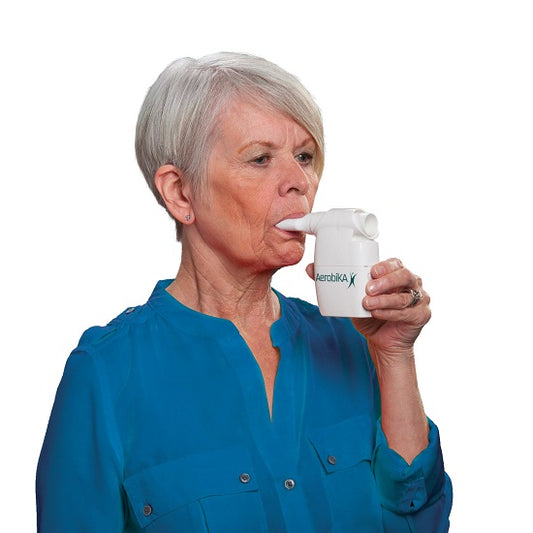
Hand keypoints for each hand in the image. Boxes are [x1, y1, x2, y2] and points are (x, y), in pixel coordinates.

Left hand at [306, 258, 430, 365]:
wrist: (381, 342)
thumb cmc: (369, 315)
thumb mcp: (351, 298)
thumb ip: (334, 283)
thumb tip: (310, 269)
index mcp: (397, 274)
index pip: (395, 263)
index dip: (385, 266)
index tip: (372, 270)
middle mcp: (411, 284)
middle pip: (404, 276)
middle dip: (386, 281)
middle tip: (368, 288)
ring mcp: (419, 299)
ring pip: (404, 296)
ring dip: (385, 299)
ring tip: (367, 303)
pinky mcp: (421, 315)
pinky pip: (407, 312)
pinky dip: (391, 313)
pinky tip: (378, 313)